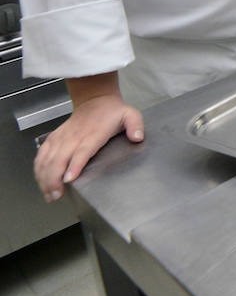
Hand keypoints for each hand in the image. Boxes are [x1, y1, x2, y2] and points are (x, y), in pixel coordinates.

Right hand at [34, 75, 142, 201]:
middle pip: (60, 159)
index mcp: (93, 134)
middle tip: (56, 195)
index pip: (82, 151)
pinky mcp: (54, 138)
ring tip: (49, 194)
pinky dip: (38, 168)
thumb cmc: (113, 111)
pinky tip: (40, 180)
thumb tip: (137, 138)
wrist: (96, 100)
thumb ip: (136, 126)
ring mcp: (62, 137)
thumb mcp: (130, 115)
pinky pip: (42, 154)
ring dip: (45, 177)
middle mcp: (74, 136)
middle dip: (55, 178)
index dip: (74, 165)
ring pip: (48, 158)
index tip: (69, 179)